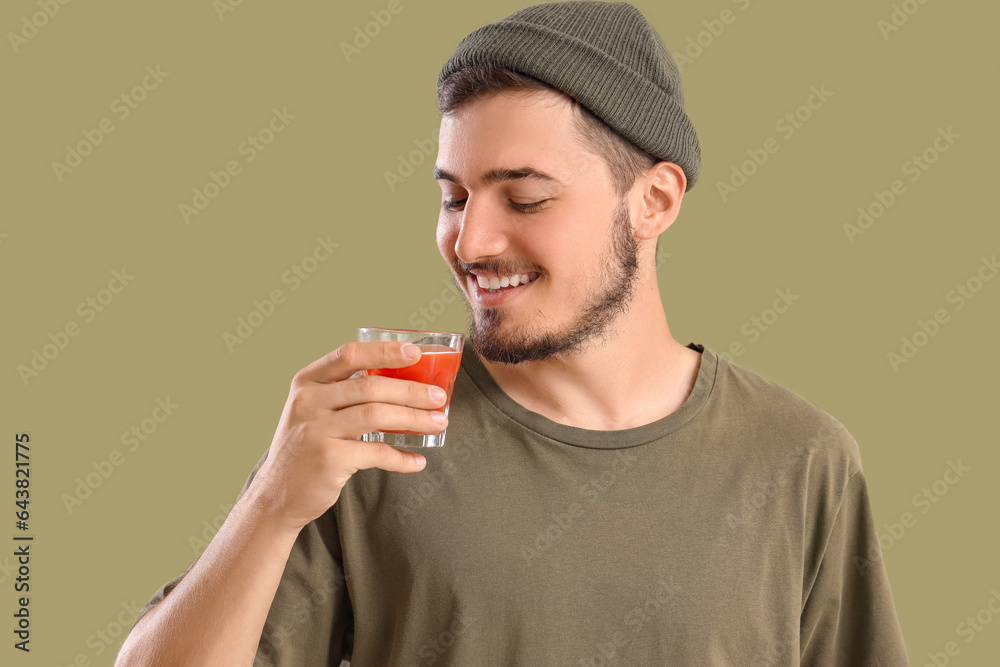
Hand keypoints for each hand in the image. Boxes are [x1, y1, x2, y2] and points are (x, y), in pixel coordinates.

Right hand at [250, 341, 447, 532]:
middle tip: (439, 397)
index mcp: (307, 382)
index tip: (415, 352)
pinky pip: (376, 453)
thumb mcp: (313, 411)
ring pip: (377, 415)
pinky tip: (417, 461)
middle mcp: (308, 402)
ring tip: (438, 422)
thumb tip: (404, 384)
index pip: (349, 355)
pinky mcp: (328, 459)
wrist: (276, 495)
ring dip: (414, 418)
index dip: (385, 351)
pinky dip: (401, 458)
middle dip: (412, 391)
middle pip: (371, 386)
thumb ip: (344, 395)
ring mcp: (316, 430)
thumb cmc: (306, 447)